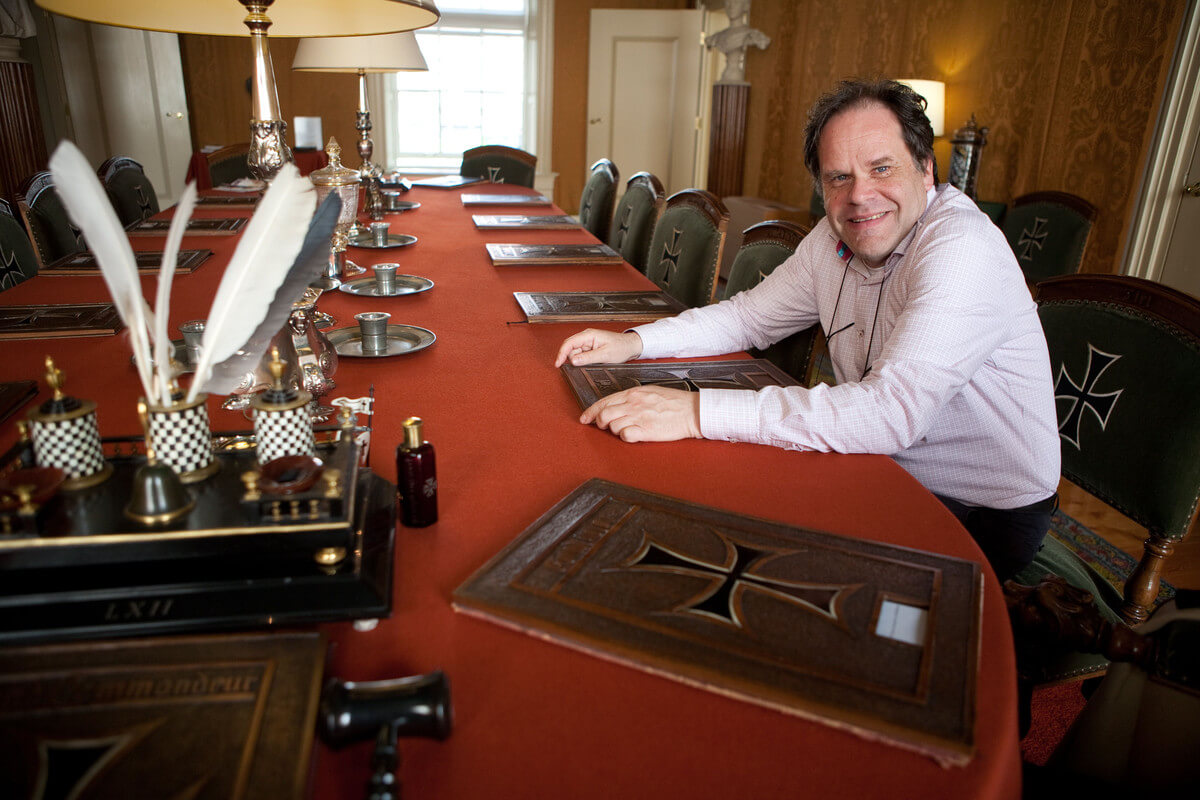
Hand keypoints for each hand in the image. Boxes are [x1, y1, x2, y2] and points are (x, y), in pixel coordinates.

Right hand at [554, 329, 641, 367]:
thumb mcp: (605, 355)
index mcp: (589, 335)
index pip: (569, 343)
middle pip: (570, 348)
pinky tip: (592, 361)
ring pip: (575, 353)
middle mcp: (586, 337)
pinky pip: (581, 355)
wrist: (630, 346)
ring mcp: (588, 342)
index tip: (558, 364)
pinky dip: (583, 360)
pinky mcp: (590, 347)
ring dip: (580, 360)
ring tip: (595, 361)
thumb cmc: (621, 347)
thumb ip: (588, 358)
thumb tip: (573, 361)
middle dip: (573, 359)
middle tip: (584, 365)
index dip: (561, 354)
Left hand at [580, 385, 701, 441]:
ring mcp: (639, 417)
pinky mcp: (646, 430)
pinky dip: (625, 437)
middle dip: (600, 422)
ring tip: (626, 429)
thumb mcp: (650, 392)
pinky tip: (633, 434)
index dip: (591, 411)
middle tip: (603, 427)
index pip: (604, 401)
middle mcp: (633, 404)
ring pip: (612, 426)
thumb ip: (632, 397)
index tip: (585, 418)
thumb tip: (617, 404)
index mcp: (633, 393)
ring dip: (615, 430)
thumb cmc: (674, 402)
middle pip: (604, 414)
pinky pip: (625, 435)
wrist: (692, 410)